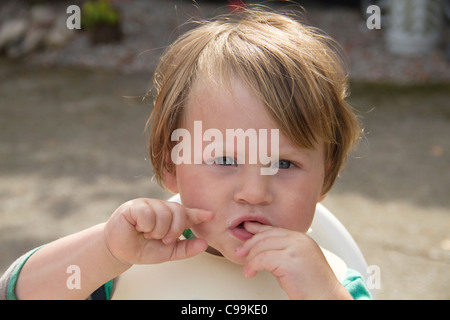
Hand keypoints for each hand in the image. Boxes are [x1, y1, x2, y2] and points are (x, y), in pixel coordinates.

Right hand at [104, 198, 213, 265]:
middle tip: (164, 239)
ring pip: (163, 213)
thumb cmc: (143, 248)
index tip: (210, 215)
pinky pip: (148, 213)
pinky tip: (138, 228)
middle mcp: (161, 208)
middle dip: (174, 230)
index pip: (188, 213)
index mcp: (171, 217)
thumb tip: (204, 244)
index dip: (199, 214)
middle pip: (178, 212)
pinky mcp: (134, 206)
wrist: (119, 251)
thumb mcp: (168, 252)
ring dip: (157, 231)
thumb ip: (186, 249)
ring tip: (147, 234)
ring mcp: (148, 204)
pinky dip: (145, 226)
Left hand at [235, 222, 351, 299]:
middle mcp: (299, 240)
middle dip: (250, 244)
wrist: (326, 298)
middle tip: (240, 253)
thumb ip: (282, 253)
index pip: (275, 229)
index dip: (259, 230)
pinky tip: (251, 272)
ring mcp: (295, 248)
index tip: (248, 229)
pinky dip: (252, 265)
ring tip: (247, 269)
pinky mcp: (289, 260)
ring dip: (250, 258)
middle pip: (267, 235)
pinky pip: (262, 258)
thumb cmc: (312, 287)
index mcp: (302, 239)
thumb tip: (261, 253)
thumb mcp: (295, 263)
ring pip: (262, 246)